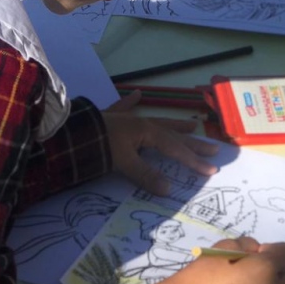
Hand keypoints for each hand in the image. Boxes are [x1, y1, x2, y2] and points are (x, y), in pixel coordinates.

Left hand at [102, 92, 218, 195]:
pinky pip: (125, 108)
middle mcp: (142, 123)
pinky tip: (138, 94)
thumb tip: (169, 189)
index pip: (176, 149)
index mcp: (148, 132)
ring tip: (192, 125)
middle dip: (193, 143)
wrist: (71, 133)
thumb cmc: (99, 146)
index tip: (211, 170)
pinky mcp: (112, 118)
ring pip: (158, 122)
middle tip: (213, 149)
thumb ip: (146, 175)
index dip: (194, 161)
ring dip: (175, 124)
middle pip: (173, 134)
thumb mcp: (124, 162)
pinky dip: (131, 102)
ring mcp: (128, 119)